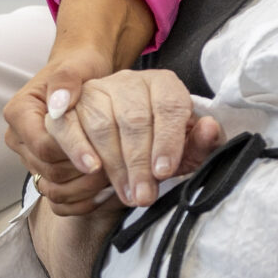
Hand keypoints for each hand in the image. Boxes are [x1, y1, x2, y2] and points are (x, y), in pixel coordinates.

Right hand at [3, 0, 156, 215]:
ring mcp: (30, 156)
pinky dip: (81, 199)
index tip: (98, 161)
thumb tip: (58, 104)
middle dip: (80, 173)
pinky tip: (104, 193)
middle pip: (48, 170)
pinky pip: (58, 197)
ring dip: (83, 188)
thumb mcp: (75, 67)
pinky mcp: (43, 171)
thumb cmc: (78, 69)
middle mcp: (19, 138)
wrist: (82, 77)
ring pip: (54, 187)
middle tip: (112, 172)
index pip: (43, 146)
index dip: (71, 154)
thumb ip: (66, 80)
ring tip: (112, 181)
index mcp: (19, 113)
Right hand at [46, 68, 226, 208]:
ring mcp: (97, 91)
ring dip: (114, 164)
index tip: (164, 172)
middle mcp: (130, 81)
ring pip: (102, 123)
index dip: (167, 140)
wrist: (125, 147)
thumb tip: (209, 128)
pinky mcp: (70, 107)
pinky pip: (68, 124)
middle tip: (144, 196)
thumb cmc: (161, 149)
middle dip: (139, 163)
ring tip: (126, 194)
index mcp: (164, 85)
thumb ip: (202, 143)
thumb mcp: (187, 151)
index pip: (168, 106)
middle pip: (133, 118)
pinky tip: (91, 169)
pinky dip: (78, 147)